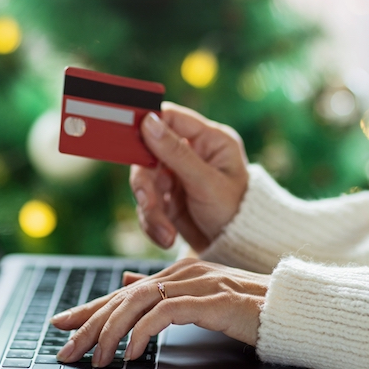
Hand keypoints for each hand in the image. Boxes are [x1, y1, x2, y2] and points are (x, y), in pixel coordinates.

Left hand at [50, 258, 268, 367]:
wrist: (294, 310)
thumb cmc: (251, 308)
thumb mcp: (201, 297)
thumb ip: (164, 290)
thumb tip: (126, 281)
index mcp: (179, 273)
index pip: (124, 291)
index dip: (91, 308)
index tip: (63, 324)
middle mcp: (184, 273)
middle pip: (124, 297)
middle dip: (90, 323)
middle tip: (67, 347)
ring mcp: (198, 284)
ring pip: (138, 302)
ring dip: (112, 331)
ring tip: (98, 357)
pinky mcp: (213, 301)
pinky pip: (166, 314)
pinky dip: (144, 332)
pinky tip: (133, 351)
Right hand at [131, 102, 248, 252]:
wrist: (238, 250)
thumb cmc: (236, 212)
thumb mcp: (206, 182)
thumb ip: (176, 152)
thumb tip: (149, 122)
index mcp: (209, 140)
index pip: (170, 118)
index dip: (148, 126)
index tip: (130, 139)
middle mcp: (191, 154)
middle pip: (149, 156)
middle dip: (147, 185)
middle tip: (148, 204)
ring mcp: (177, 177)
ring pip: (145, 184)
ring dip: (150, 210)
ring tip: (164, 233)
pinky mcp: (168, 199)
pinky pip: (147, 205)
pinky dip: (152, 222)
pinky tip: (165, 237)